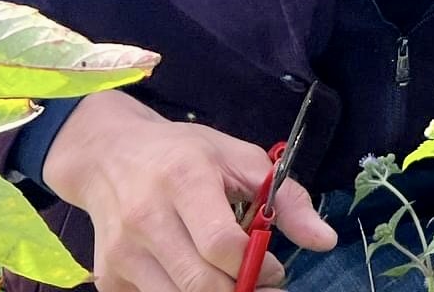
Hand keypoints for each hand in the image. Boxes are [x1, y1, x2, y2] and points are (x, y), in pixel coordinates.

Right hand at [44, 89, 335, 291]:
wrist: (110, 157)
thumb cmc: (184, 154)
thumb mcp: (240, 158)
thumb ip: (286, 198)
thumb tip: (325, 240)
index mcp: (183, 180)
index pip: (220, 244)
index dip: (256, 266)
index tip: (277, 268)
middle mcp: (146, 219)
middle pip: (200, 283)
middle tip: (264, 285)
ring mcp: (122, 254)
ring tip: (237, 283)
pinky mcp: (109, 278)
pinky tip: (203, 280)